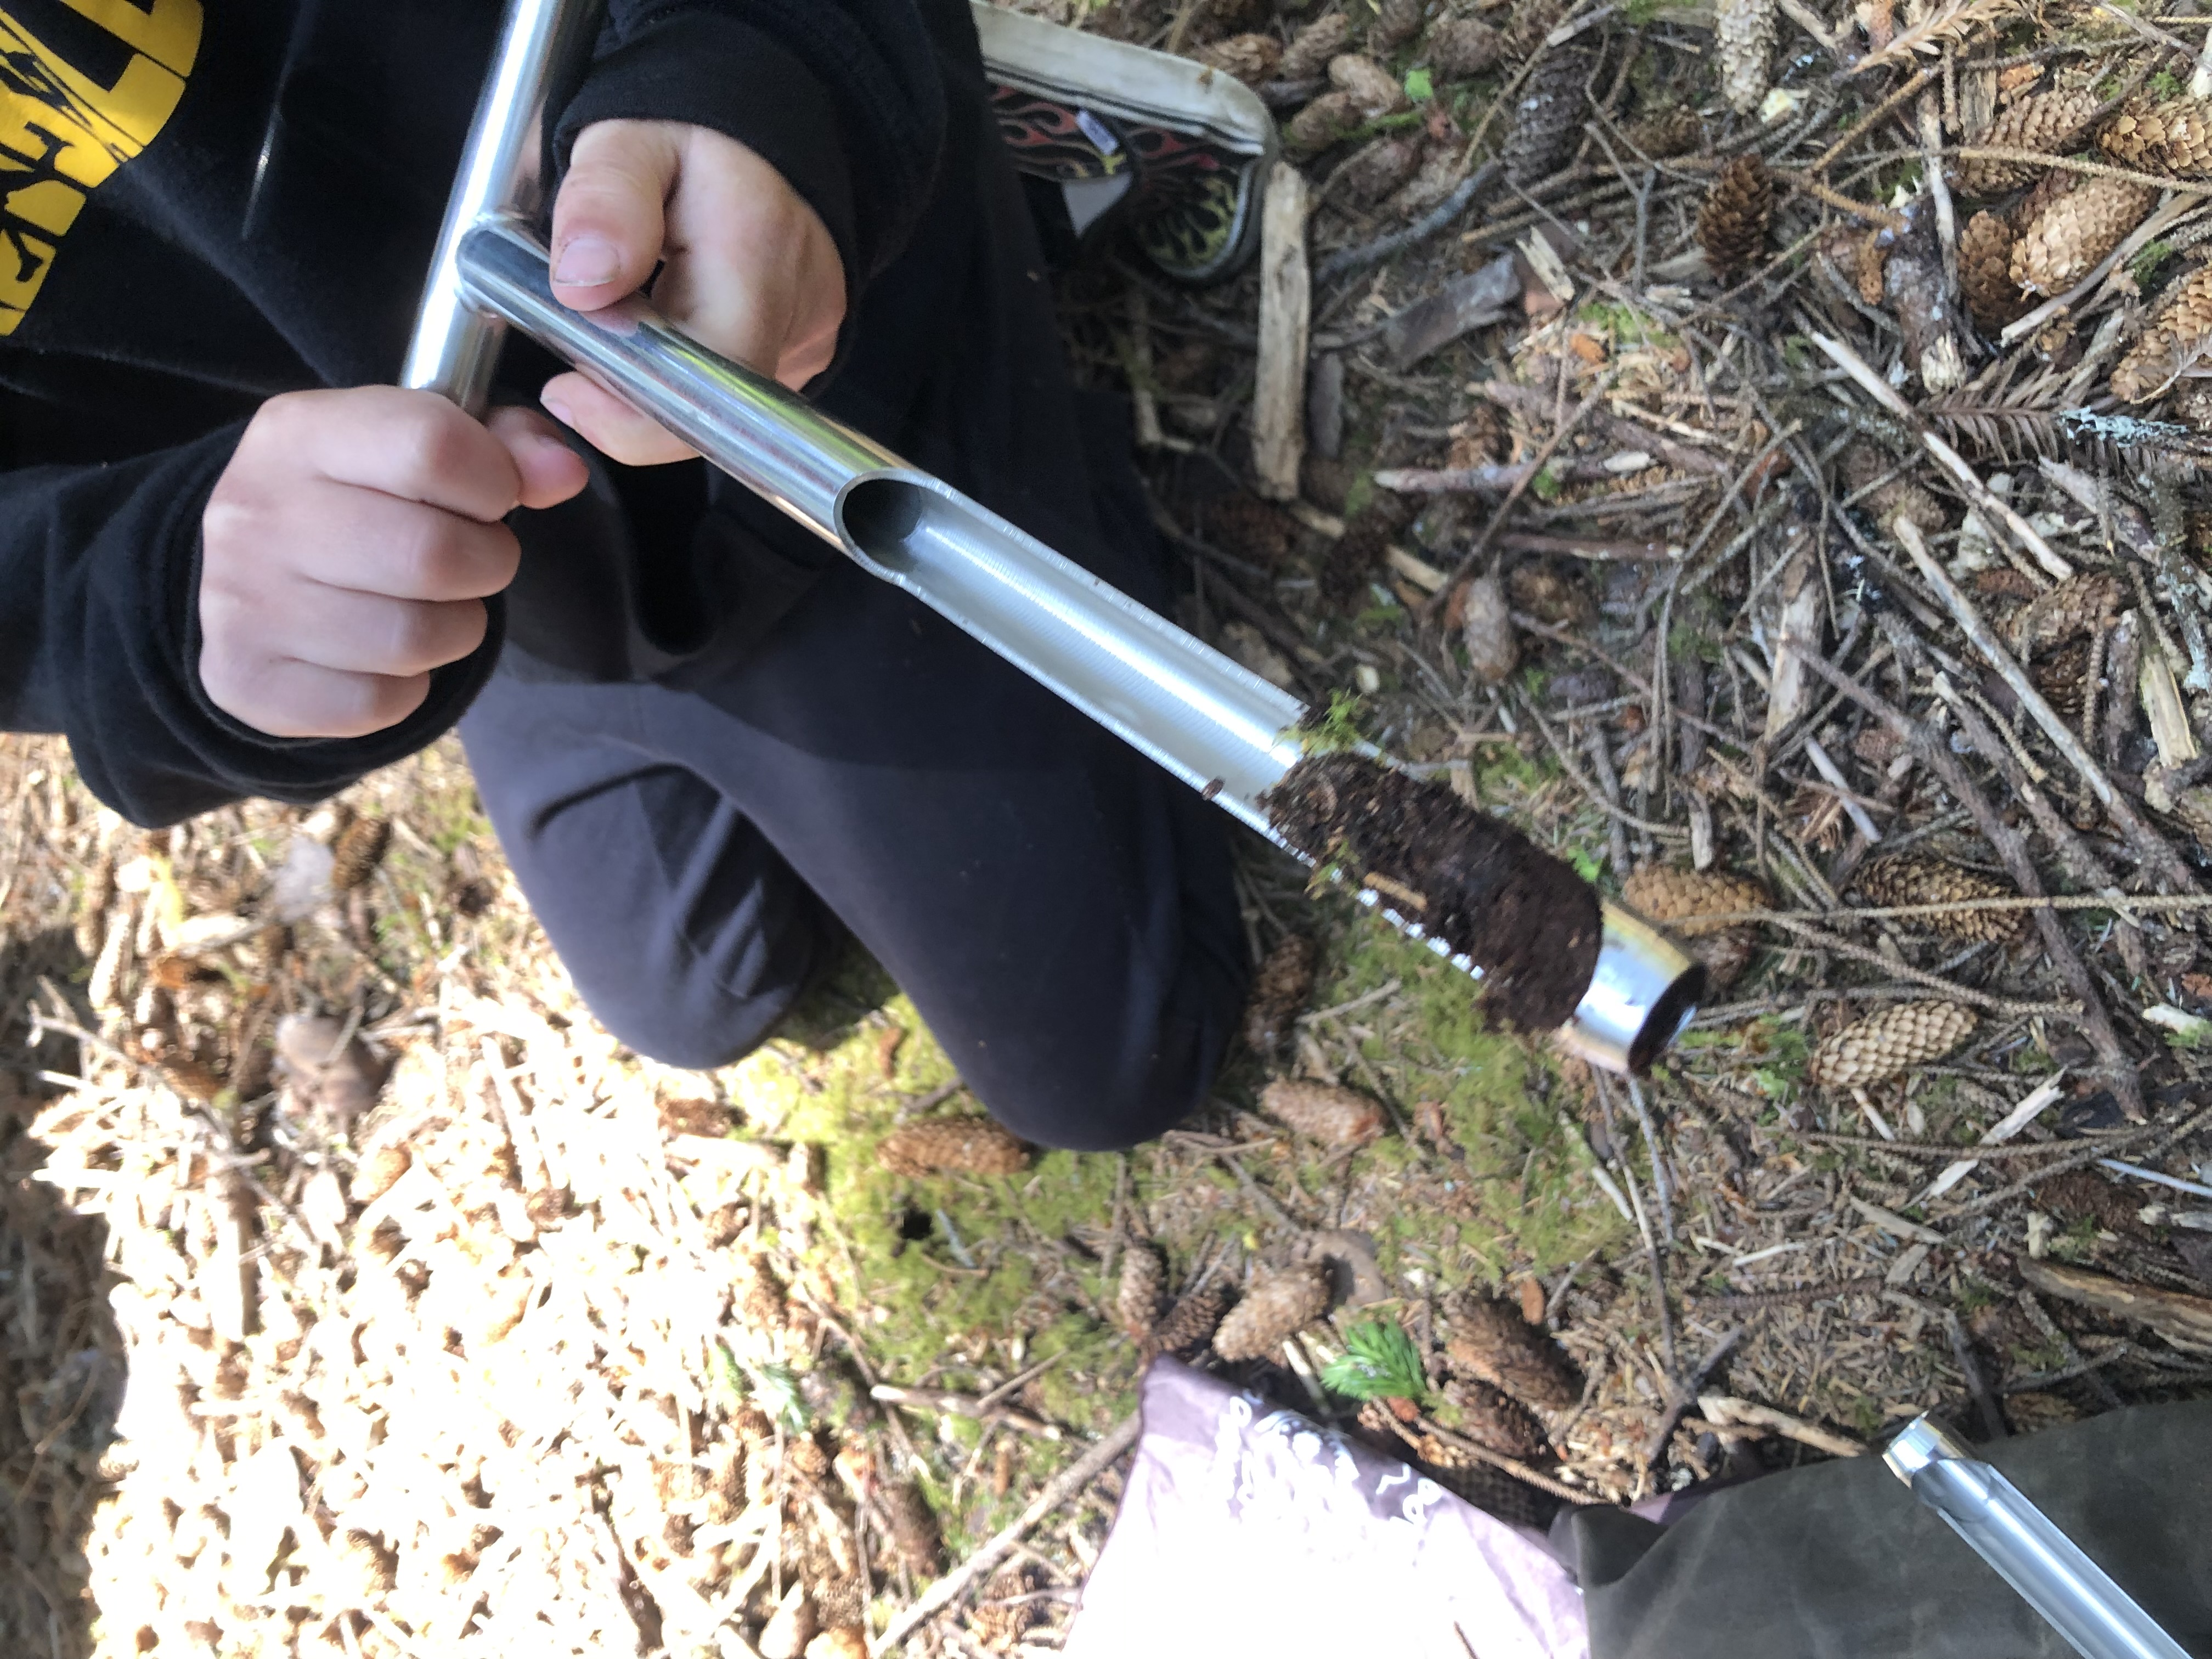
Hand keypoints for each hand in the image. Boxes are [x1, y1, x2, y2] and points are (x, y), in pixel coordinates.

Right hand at [199, 387, 589, 738]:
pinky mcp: (248, 681)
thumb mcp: (417, 445)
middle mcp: (256, 511)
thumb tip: (562, 471)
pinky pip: (378, 703)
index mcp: (299, 431)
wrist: (249, 574)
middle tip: (472, 561)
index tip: (490, 497)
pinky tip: (385, 653)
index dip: (494, 480)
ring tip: (432, 605)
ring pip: (413, 639)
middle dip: (486, 564)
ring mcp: (242, 601)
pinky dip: (407, 686)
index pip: (432, 446)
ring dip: (454, 629)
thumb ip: (503, 444)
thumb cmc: (357, 500)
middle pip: (432, 554)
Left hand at [540, 119, 847, 465]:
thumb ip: (602, 203)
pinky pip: (735, 391)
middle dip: (628, 394)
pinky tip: (675, 317)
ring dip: (657, 378)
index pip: (705, 392)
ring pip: (717, 407)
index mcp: (754, 257)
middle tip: (585, 335)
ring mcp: (808, 342)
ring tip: (639, 307)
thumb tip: (583, 285)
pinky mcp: (806, 354)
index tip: (566, 389)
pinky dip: (688, 369)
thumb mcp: (627, 141)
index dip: (627, 418)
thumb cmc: (696, 137)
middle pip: (706, 413)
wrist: (768, 135)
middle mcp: (798, 313)